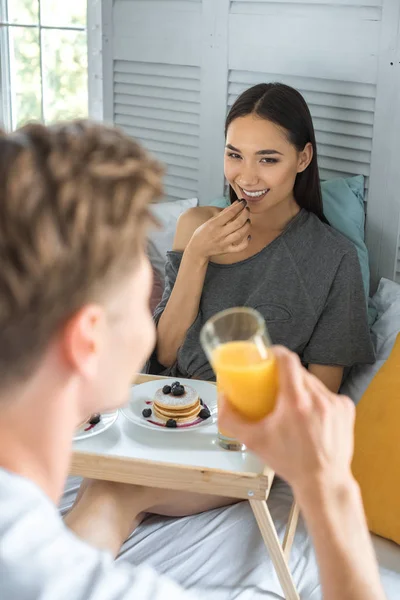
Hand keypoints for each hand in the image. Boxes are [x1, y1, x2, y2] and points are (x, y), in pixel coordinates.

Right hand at [188, 200, 250, 259]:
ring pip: (240, 234)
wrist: (198, 249)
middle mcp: (220, 233)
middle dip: (245, 214)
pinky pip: (239, 248)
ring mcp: (224, 243)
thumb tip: (237, 203)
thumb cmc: (203, 232)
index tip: (243, 202)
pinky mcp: (227, 250)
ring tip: (247, 220)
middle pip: (238, 223)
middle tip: (247, 210)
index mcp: (214, 224)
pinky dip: (246, 242)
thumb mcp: (211, 220)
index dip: (239, 206)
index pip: (230, 213)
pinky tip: (248, 236)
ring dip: (247, 225)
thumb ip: (224, 212)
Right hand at [219, 347, 355, 494]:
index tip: (268, 355)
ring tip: (291, 403)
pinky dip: (316, 400)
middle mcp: (318, 398)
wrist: (323, 481)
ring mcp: (335, 403)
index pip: (288, 361)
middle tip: (274, 384)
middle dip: (285, 374)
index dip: (277, 352)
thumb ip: (232, 420)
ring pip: (313, 383)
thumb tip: (223, 399)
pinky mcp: (346, 409)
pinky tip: (310, 415)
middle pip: (299, 372)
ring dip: (301, 388)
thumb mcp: (254, 442)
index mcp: (295, 402)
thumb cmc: (290, 462)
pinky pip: (327, 394)